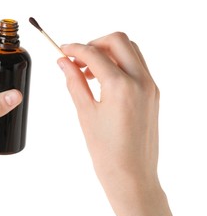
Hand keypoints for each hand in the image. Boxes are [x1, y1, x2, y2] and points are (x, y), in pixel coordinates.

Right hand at [57, 32, 181, 215]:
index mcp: (120, 86)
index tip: (62, 51)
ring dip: (108, 52)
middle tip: (77, 59)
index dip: (74, 48)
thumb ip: (74, 82)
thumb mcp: (85, 113)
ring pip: (131, 50)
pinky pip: (137, 66)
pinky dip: (119, 63)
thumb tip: (64, 62)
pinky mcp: (153, 93)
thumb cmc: (107, 150)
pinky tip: (103, 80)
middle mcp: (140, 80)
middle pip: (118, 40)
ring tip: (89, 71)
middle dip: (95, 43)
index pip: (94, 53)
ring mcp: (150, 86)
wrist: (131, 174)